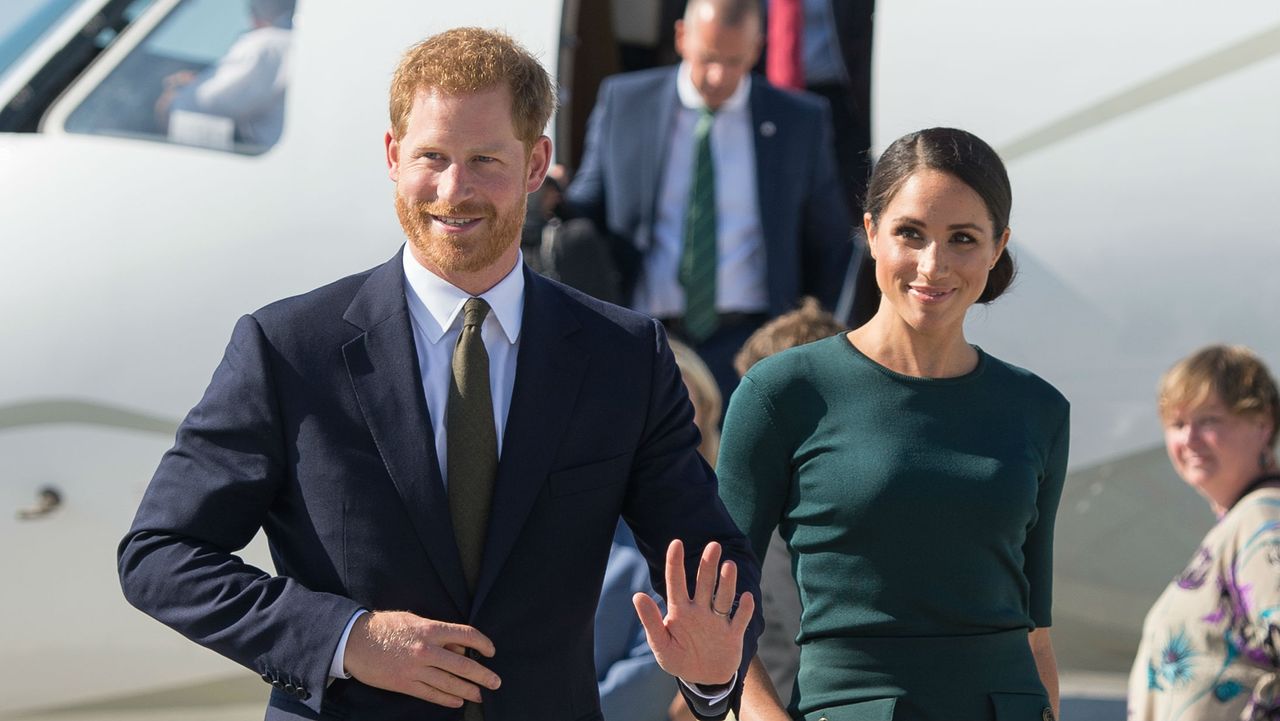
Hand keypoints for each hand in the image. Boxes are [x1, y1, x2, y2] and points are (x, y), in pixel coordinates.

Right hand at [343, 610, 500, 707]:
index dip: (483, 643)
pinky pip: (431, 694)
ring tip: (480, 695)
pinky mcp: (405, 684)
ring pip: (449, 683)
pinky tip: (458, 701)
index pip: (466, 635)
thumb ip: (438, 632)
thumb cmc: (386, 626)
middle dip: (483, 675)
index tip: (491, 651)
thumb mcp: (414, 620)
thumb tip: (460, 648)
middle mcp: (426, 650)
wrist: (355, 641)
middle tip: (496, 682)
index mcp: (430, 629)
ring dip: (468, 690)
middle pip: (463, 665)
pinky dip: (447, 699)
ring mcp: (415, 669)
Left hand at [634, 539, 754, 684]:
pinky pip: (740, 619)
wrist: (703, 678)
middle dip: (708, 565)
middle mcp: (700, 610)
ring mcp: (717, 621)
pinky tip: (746, 597)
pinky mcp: (733, 635)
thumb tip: (637, 595)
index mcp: (680, 611)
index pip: (676, 582)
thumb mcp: (660, 644)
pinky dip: (744, 609)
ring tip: (729, 566)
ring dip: (726, 582)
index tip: (676, 543)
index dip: (675, 563)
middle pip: (704, 584)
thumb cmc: (678, 658)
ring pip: (723, 598)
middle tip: (713, 546)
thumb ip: (651, 621)